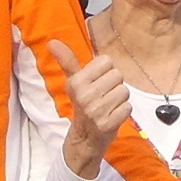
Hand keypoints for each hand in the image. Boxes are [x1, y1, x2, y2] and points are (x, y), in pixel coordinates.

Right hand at [51, 39, 127, 179]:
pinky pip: (127, 107)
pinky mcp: (108, 124)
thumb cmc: (82, 105)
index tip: (97, 83)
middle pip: (118, 75)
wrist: (84, 138)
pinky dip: (123, 112)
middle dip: (113, 85)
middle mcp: (86, 95)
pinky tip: (112, 116)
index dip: (104, 72)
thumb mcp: (73, 82)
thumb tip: (52, 42)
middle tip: (103, 96)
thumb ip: (67, 60)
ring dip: (119, 99)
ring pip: (124, 91)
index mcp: (77, 82)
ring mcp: (97, 111)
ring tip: (108, 106)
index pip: (106, 61)